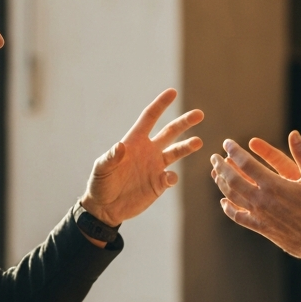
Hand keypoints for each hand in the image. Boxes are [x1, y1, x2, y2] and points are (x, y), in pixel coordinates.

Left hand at [80, 89, 202, 225]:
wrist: (106, 208)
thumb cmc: (100, 185)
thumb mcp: (102, 170)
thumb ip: (111, 158)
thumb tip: (120, 146)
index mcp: (135, 142)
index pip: (150, 118)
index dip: (161, 105)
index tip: (172, 92)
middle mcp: (148, 151)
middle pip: (170, 132)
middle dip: (185, 122)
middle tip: (199, 114)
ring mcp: (155, 167)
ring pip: (176, 152)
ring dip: (188, 146)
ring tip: (199, 142)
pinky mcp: (159, 184)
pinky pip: (171, 177)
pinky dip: (172, 177)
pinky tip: (167, 179)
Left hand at [210, 131, 300, 261]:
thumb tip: (294, 134)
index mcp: (274, 185)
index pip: (246, 164)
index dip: (234, 151)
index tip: (227, 143)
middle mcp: (262, 200)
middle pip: (232, 179)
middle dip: (221, 166)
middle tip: (214, 157)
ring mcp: (259, 215)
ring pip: (232, 197)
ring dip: (221, 183)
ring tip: (216, 173)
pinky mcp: (260, 228)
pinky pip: (238, 216)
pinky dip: (228, 208)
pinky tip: (224, 202)